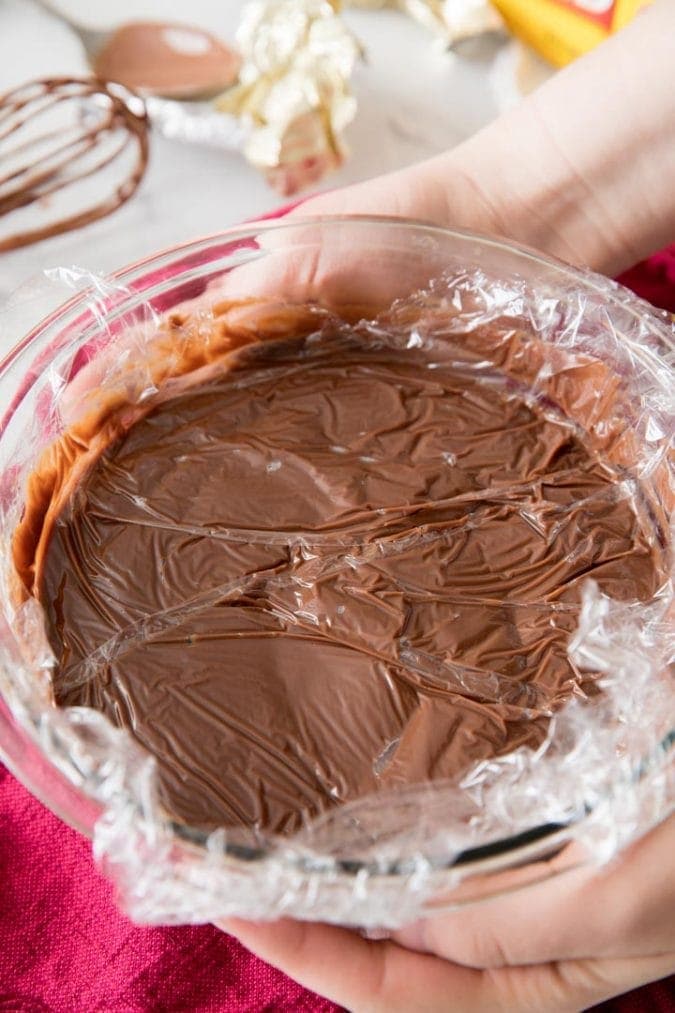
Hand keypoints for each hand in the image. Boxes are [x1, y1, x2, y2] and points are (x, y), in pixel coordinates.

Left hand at [221, 813, 674, 1011]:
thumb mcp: (628, 901)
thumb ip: (520, 929)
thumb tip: (408, 929)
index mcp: (547, 977)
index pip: (398, 991)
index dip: (308, 955)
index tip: (228, 899)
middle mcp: (529, 943)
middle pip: (392, 953)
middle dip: (303, 918)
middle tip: (221, 861)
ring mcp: (533, 887)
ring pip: (414, 899)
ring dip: (338, 876)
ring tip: (265, 836)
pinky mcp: (543, 833)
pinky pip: (448, 848)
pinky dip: (391, 834)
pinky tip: (360, 800)